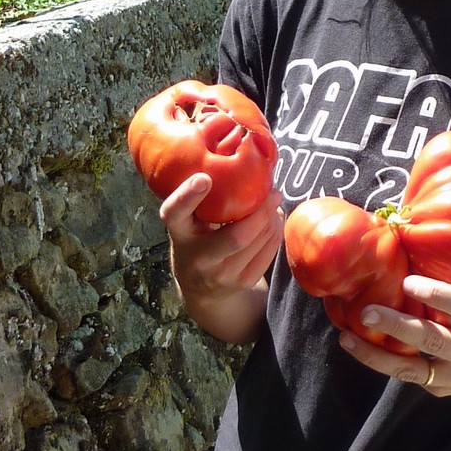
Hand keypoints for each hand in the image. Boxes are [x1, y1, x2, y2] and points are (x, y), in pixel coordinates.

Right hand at [160, 172, 283, 304]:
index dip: (187, 196)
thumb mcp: (190, 221)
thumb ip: (204, 199)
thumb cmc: (198, 239)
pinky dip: (276, 231)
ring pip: (256, 241)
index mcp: (179, 233)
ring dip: (272, 217)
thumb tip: (241, 160)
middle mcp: (196, 257)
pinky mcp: (241, 282)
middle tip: (272, 190)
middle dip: (261, 211)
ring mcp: (220, 274)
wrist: (201, 290)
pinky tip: (274, 219)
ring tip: (274, 202)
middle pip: (235, 236)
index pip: (174, 214)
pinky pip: (268, 253)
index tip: (204, 178)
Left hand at [337, 274, 450, 397]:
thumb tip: (409, 266)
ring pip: (411, 369)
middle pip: (432, 339)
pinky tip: (361, 347)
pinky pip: (409, 375)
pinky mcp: (441, 390)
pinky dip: (383, 361)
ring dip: (375, 355)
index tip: (407, 280)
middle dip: (396, 326)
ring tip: (347, 337)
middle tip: (366, 311)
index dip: (437, 294)